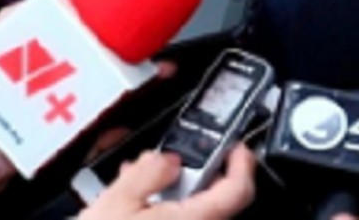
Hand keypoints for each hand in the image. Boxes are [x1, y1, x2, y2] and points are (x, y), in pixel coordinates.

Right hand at [79, 145, 255, 219]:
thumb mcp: (116, 200)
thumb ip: (149, 172)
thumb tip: (168, 160)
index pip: (239, 190)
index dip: (242, 162)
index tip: (236, 146)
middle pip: (217, 200)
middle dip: (196, 173)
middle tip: (176, 159)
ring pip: (194, 213)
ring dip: (175, 192)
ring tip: (143, 179)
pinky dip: (165, 210)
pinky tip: (138, 205)